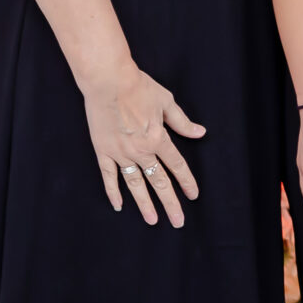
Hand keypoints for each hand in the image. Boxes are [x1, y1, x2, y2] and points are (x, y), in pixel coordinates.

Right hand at [82, 61, 204, 225]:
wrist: (108, 81)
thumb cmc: (138, 87)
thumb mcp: (166, 102)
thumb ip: (182, 121)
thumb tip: (200, 133)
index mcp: (158, 138)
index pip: (177, 165)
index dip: (187, 182)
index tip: (193, 195)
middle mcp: (141, 150)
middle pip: (158, 181)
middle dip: (170, 203)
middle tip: (178, 221)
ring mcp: (120, 153)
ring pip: (135, 184)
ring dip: (144, 203)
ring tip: (153, 220)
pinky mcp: (103, 151)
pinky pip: (109, 176)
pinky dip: (113, 191)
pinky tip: (119, 205)